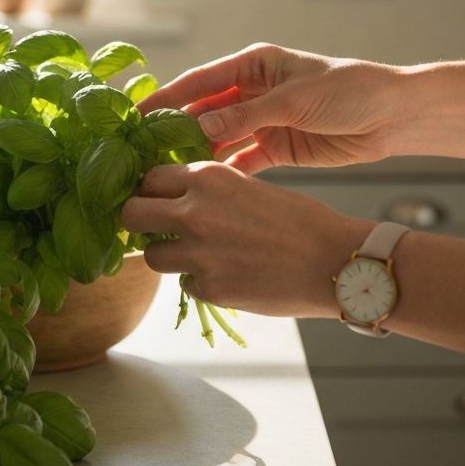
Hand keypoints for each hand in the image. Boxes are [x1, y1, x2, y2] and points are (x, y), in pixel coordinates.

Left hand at [122, 160, 368, 316]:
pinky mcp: (209, 288)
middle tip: (157, 229)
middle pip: (132, 214)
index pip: (149, 178)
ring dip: (168, 256)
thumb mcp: (249, 186)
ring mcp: (198, 253)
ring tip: (197, 255)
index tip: (158, 200)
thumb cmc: (300, 219)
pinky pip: (185, 283)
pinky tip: (228, 275)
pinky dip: (200, 281)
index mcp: (206, 177)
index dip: (151, 190)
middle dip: (140, 221)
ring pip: (151, 256)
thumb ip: (209, 190)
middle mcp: (194, 211)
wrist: (332, 261)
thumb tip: (175, 200)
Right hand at [138, 42, 399, 173]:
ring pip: (219, 138)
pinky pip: (242, 160)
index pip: (200, 80)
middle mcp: (253, 91)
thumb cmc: (349, 91)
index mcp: (254, 65)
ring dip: (197, 154)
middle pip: (204, 111)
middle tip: (144, 154)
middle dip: (176, 131)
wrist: (392, 117)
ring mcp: (263, 121)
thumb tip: (200, 125)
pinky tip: (204, 186)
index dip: (168, 96)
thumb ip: (247, 114)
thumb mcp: (295, 99)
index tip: (137, 115)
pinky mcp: (277, 148)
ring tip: (167, 175)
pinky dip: (225, 172)